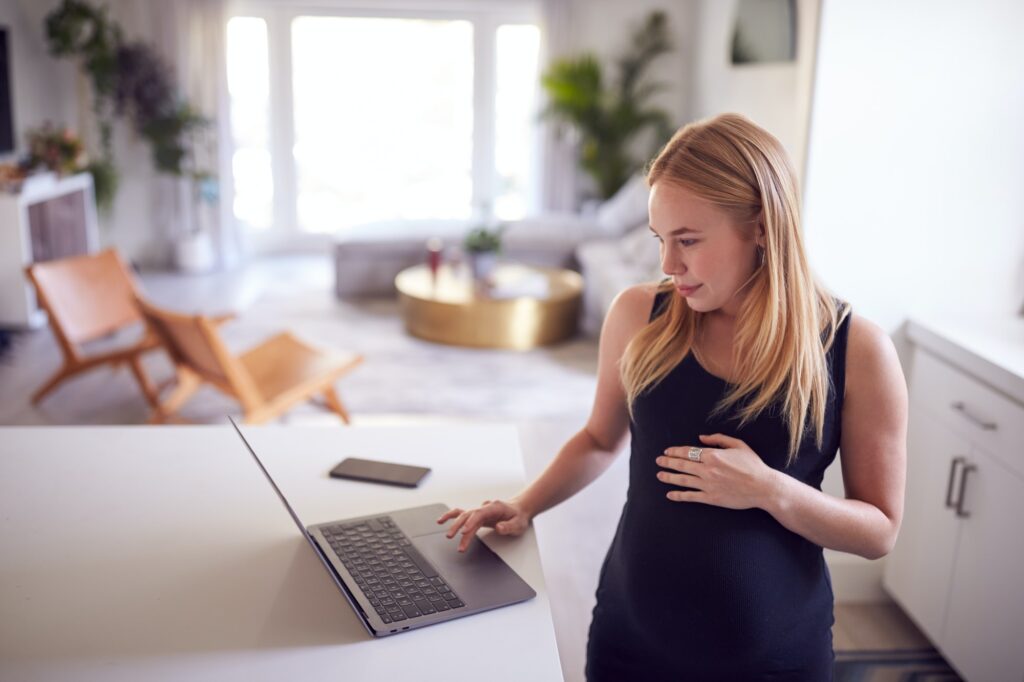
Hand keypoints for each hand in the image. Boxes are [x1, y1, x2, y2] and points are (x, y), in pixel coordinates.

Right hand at [436, 499, 530, 552]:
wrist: (518, 510)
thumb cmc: (518, 516)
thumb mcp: (519, 524)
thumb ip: (509, 526)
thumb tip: (498, 527)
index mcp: (495, 507)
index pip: (480, 513)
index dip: (471, 522)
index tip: (464, 531)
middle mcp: (485, 507)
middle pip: (469, 515)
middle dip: (459, 526)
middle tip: (452, 536)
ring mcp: (480, 511)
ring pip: (464, 516)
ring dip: (455, 525)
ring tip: (448, 535)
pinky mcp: (477, 516)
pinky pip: (462, 514)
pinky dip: (452, 517)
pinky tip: (442, 520)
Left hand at [656, 433, 778, 510]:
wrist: (763, 487)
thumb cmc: (753, 465)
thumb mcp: (738, 445)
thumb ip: (718, 439)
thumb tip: (701, 438)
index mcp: (713, 455)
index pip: (687, 452)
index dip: (675, 451)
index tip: (667, 451)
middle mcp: (707, 469)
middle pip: (682, 465)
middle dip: (667, 462)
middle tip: (658, 461)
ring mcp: (708, 484)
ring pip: (683, 480)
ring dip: (669, 477)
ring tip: (659, 475)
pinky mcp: (711, 498)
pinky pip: (691, 496)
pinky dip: (679, 495)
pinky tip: (670, 495)